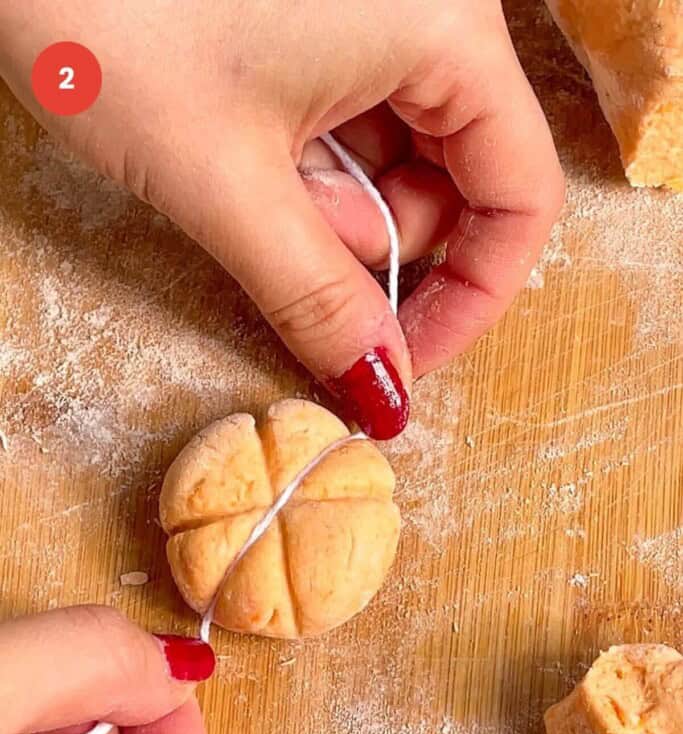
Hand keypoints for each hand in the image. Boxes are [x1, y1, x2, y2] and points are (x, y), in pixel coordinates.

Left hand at [0, 0, 563, 438]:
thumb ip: (316, 299)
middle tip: (278, 234)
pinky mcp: (329, 14)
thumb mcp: (224, 183)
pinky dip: (305, 163)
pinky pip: (353, 121)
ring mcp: (380, 6)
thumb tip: (385, 388)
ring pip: (398, 158)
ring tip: (239, 170)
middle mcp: (430, 7)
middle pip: (457, 182)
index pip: (520, 195)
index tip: (405, 357)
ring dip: (326, 204)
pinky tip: (239, 143)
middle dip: (371, 240)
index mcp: (443, 28)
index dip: (470, 297)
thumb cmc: (109, 14)